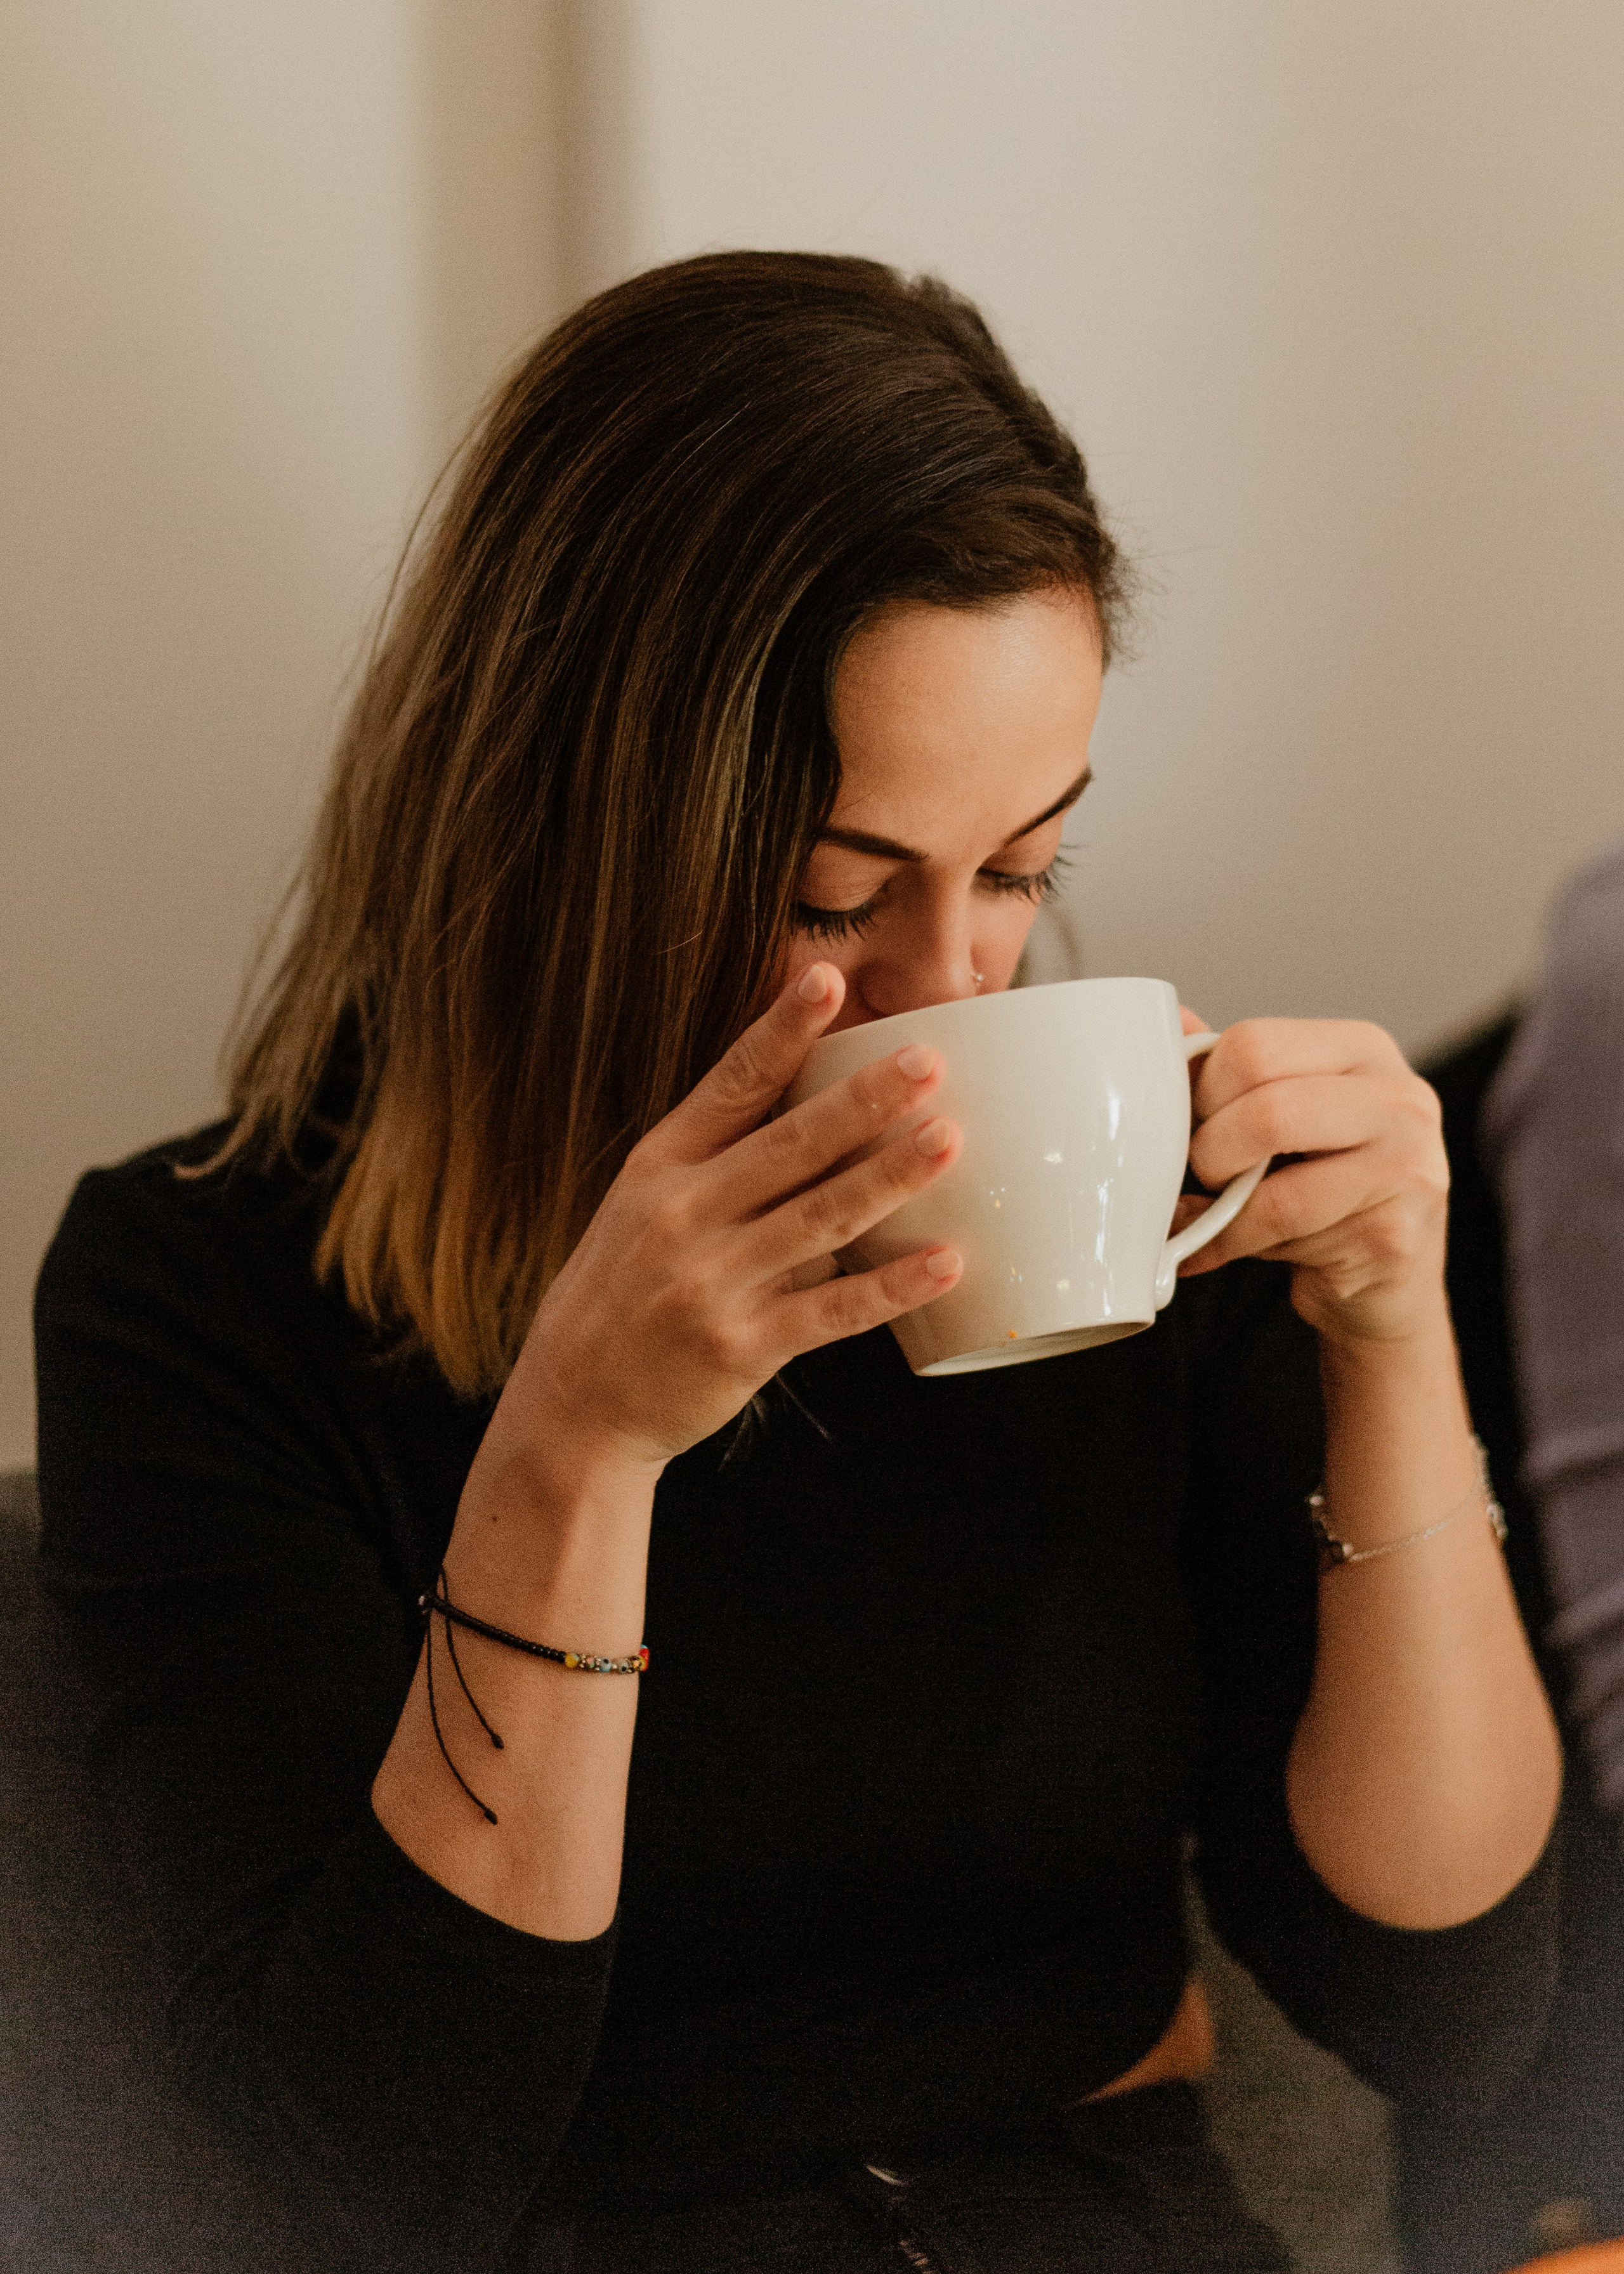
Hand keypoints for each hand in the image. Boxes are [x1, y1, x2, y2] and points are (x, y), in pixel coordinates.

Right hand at [501, 964, 963, 1472]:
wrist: (576, 1401)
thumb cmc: (627, 1288)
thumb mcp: (647, 1205)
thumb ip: (726, 1160)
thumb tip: (833, 1109)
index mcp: (661, 1165)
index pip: (731, 1084)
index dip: (782, 1031)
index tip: (827, 978)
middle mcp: (683, 1215)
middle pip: (789, 1145)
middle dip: (862, 1099)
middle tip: (927, 1060)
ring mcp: (711, 1282)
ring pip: (820, 1219)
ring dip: (891, 1177)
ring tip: (950, 1138)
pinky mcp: (741, 1346)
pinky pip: (831, 1312)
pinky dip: (892, 1288)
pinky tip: (947, 1262)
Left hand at [1173, 1009, 1449, 1347]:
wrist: (1386, 1274)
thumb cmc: (1323, 1184)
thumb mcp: (1282, 1112)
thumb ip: (1231, 1070)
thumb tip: (1170, 1018)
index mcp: (1362, 1048)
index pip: (1253, 1045)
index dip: (1202, 1091)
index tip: (1196, 1122)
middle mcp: (1399, 1097)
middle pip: (1264, 1108)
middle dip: (1211, 1150)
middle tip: (1206, 1172)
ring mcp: (1407, 1165)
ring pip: (1271, 1180)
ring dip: (1219, 1205)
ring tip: (1213, 1212)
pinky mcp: (1393, 1233)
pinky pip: (1280, 1233)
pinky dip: (1225, 1243)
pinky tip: (1207, 1248)